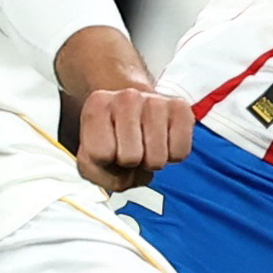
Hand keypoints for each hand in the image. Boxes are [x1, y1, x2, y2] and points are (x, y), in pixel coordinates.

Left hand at [76, 85, 194, 190]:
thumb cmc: (111, 140)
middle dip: (130, 163)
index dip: (105, 162)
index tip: (107, 149)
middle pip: (131, 158)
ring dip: (151, 161)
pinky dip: (172, 156)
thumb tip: (134, 171)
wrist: (134, 114)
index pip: (101, 154)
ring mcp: (156, 100)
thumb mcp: (92, 161)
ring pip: (157, 158)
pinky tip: (163, 141)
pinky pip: (180, 153)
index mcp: (98, 106)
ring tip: (145, 145)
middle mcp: (127, 97)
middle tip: (130, 149)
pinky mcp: (181, 108)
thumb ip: (102, 175)